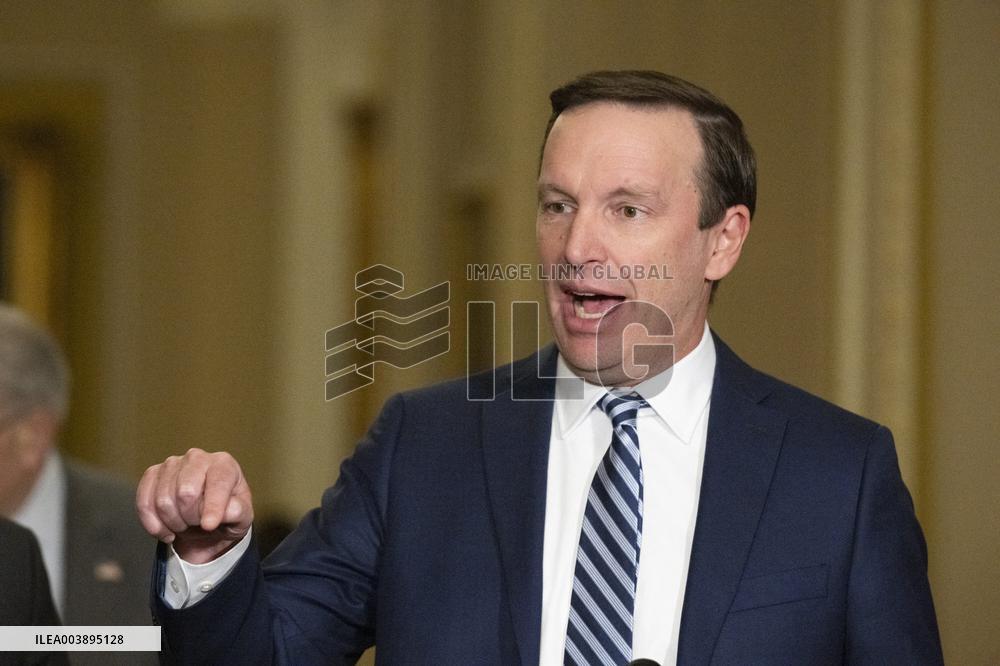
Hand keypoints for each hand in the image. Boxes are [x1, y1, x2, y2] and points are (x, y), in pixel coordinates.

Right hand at [136, 448, 253, 563]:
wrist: (206, 520)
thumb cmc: (228, 515)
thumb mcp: (242, 518)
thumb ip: (238, 513)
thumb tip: (228, 510)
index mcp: (224, 464)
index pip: (217, 482)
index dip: (212, 506)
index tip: (209, 525)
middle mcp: (197, 457)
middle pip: (185, 492)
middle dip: (191, 518)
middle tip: (198, 524)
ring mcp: (172, 463)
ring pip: (163, 501)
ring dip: (173, 523)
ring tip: (185, 525)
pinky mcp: (152, 474)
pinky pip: (143, 502)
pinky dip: (153, 524)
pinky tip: (165, 530)